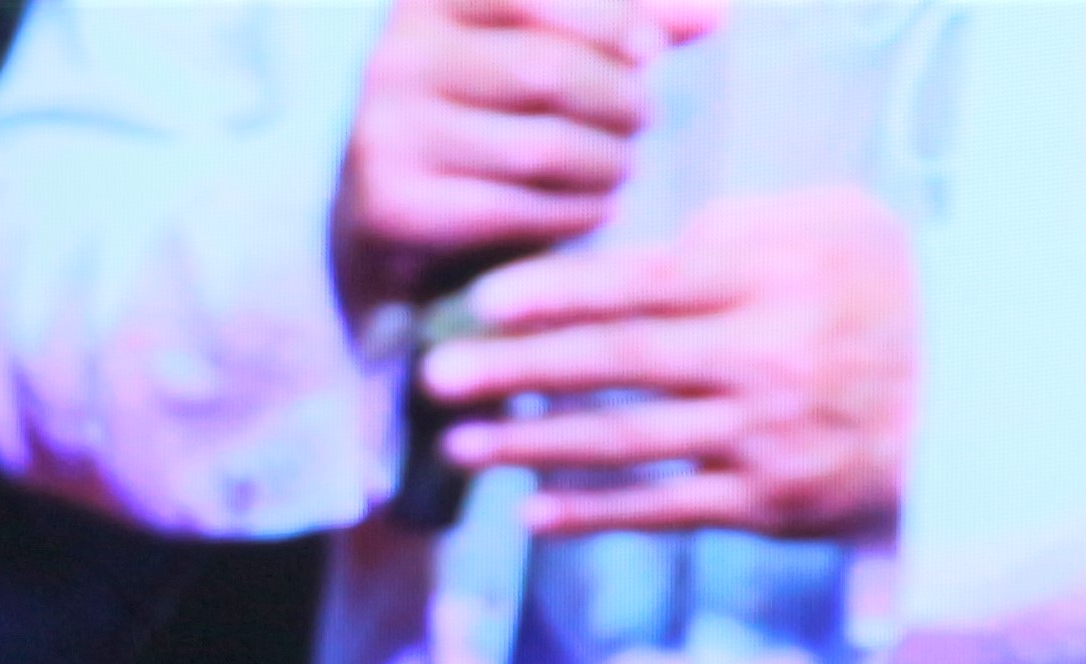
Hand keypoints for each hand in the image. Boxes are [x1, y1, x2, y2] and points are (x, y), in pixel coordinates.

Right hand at [333, 0, 721, 310]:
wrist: (371, 220)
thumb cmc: (471, 119)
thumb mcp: (525, 52)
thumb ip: (613, 25)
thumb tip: (715, 15)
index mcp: (426, 0)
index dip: (610, 18)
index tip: (650, 54)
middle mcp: (397, 58)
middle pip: (549, 71)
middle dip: (618, 100)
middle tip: (641, 121)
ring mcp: (387, 135)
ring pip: (540, 147)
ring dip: (604, 163)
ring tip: (621, 168)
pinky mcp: (395, 208)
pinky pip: (515, 210)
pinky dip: (572, 213)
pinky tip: (592, 209)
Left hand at [422, 180, 918, 538]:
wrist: (979, 404)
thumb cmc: (892, 300)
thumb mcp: (839, 229)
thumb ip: (745, 227)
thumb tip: (661, 243)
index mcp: (771, 281)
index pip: (640, 284)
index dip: (555, 293)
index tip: (485, 300)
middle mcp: (761, 359)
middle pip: (615, 364)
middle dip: (516, 370)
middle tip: (438, 376)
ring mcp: (761, 438)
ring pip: (626, 443)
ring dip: (533, 446)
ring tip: (461, 445)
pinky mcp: (767, 503)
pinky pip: (663, 511)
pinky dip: (594, 514)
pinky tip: (533, 513)